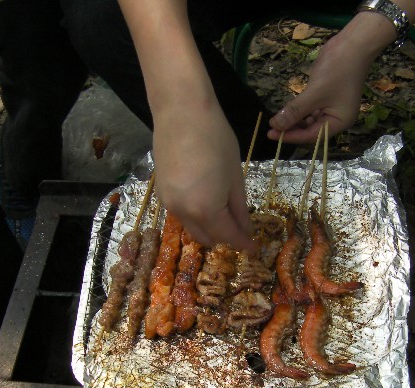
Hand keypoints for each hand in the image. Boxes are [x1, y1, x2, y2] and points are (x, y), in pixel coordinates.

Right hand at [152, 103, 256, 253]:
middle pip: (206, 238)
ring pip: (191, 228)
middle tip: (240, 228)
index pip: (228, 236)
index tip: (254, 248)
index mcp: (206, 209)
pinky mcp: (160, 192)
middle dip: (225, 237)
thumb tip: (245, 229)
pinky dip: (195, 215)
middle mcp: (183, 212)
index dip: (243, 244)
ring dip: (208, 227)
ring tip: (224, 212)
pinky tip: (206, 199)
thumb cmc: (216, 140)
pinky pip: (181, 214)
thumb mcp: (235, 176)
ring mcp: (168, 203)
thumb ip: (239, 208)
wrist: (181, 112)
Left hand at [266, 11, 405, 143]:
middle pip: (310, 130)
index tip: (272, 135)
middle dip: (292, 129)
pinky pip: (310, 109)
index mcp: (339, 122)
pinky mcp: (325, 97)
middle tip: (271, 128)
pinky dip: (298, 111)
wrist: (352, 44)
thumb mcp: (314, 93)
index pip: (312, 136)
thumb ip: (295, 111)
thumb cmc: (337, 70)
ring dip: (293, 120)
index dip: (291, 136)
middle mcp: (336, 118)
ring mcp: (331, 107)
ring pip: (308, 120)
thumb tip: (275, 126)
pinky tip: (286, 110)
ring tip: (276, 120)